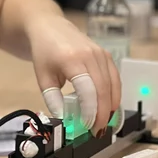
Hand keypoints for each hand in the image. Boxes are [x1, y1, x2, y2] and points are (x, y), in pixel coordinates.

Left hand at [25, 15, 120, 134]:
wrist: (49, 26)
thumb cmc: (44, 51)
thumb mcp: (43, 77)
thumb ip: (53, 99)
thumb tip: (66, 119)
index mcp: (72, 59)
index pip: (88, 90)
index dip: (91, 111)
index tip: (88, 127)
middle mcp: (91, 55)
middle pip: (104, 89)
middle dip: (103, 113)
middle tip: (97, 130)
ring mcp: (101, 54)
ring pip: (113, 85)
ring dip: (110, 106)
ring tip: (103, 122)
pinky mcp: (107, 55)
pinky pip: (115, 78)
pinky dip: (113, 95)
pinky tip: (107, 107)